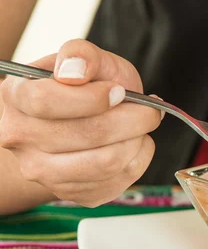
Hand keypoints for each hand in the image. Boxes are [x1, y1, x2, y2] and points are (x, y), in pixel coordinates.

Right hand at [0, 40, 161, 206]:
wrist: (83, 122)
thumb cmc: (87, 87)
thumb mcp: (87, 59)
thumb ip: (81, 55)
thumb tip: (74, 71)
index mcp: (16, 98)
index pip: (47, 101)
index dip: (93, 97)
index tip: (119, 92)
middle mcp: (21, 140)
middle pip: (88, 134)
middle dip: (133, 119)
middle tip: (149, 110)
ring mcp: (44, 173)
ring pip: (107, 162)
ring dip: (138, 140)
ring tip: (141, 126)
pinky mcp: (73, 193)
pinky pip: (118, 180)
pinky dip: (138, 159)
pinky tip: (133, 144)